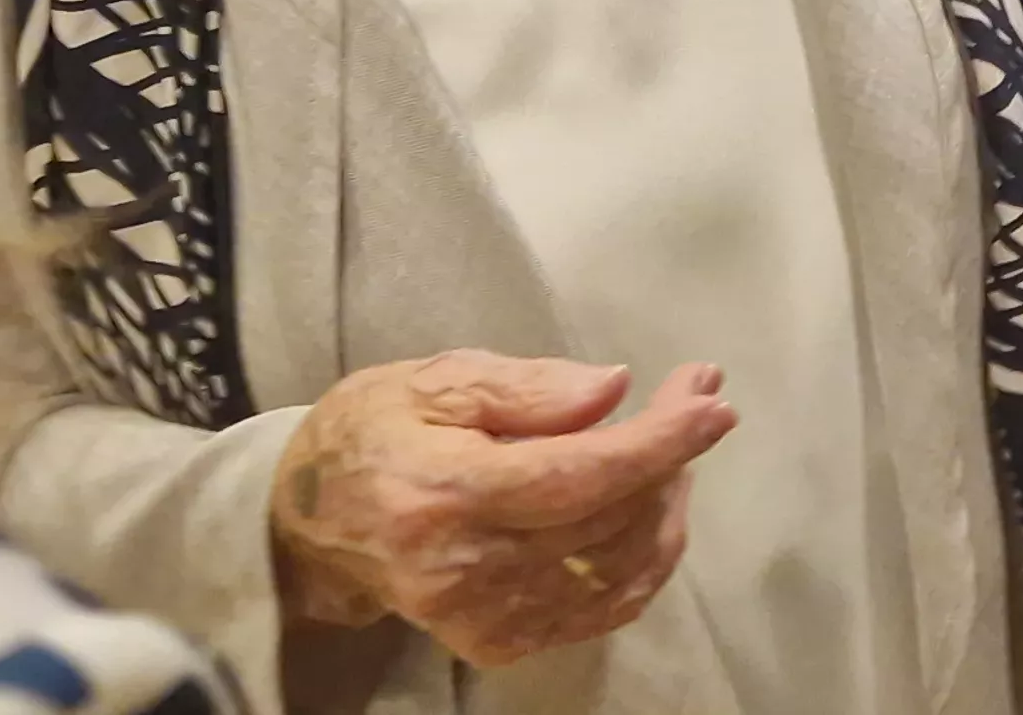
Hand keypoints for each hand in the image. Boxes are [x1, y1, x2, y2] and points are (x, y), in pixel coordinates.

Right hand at [270, 351, 735, 668]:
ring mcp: (485, 618)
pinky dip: (644, 560)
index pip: (580, 476)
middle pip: (609, 520)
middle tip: (699, 396)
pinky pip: (601, 608)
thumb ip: (524, 386)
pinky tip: (653, 510)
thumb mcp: (432, 379)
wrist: (308, 528)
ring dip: (666, 506)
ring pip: (619, 569)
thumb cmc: (371, 433)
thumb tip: (613, 390)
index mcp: (447, 495)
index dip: (659, 441)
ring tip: (673, 448)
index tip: (713, 399)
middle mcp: (468, 570)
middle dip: (672, 455)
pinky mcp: (497, 643)